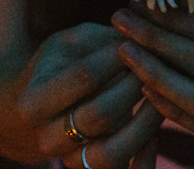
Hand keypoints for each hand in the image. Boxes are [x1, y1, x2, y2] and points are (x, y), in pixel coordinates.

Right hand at [0, 22, 163, 167]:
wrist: (42, 106)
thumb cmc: (63, 63)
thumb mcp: (74, 41)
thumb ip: (105, 40)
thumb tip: (143, 37)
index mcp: (34, 101)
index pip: (84, 76)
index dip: (116, 57)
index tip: (136, 41)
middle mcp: (47, 138)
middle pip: (100, 115)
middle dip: (133, 86)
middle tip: (152, 66)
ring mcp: (69, 161)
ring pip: (114, 153)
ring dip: (145, 122)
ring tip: (160, 94)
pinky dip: (146, 157)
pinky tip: (157, 131)